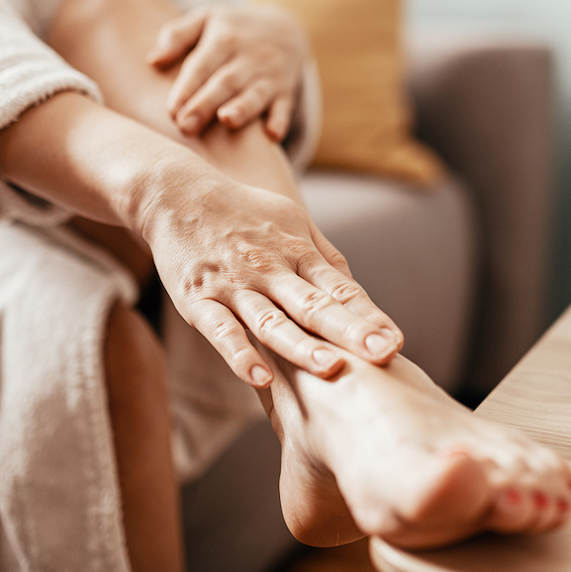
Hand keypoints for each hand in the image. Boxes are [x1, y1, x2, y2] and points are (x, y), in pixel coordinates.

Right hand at [139, 169, 403, 387]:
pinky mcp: (199, 299)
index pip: (339, 289)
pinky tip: (260, 378)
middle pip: (314, 305)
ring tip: (331, 369)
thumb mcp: (291, 222)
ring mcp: (235, 286)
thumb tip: (360, 294)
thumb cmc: (242, 212)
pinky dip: (239, 354)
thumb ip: (325, 259)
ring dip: (301, 347)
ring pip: (271, 321)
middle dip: (350, 331)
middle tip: (384, 353)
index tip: (394, 341)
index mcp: (298, 253)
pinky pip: (221, 330)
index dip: (368, 316)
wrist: (176, 193)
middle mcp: (271, 269)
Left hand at [148, 5, 307, 141]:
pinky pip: (285, 106)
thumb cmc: (233, 28)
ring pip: (255, 93)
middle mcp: (249, 56)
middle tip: (186, 126)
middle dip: (206, 103)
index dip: (187, 86)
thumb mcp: (206, 18)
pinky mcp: (286, 90)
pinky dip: (280, 120)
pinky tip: (272, 136)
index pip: (203, 64)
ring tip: (227, 120)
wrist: (285, 27)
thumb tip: (153, 61)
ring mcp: (270, 74)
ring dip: (243, 108)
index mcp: (225, 37)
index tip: (171, 109)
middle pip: (226, 81)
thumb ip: (177, 35)